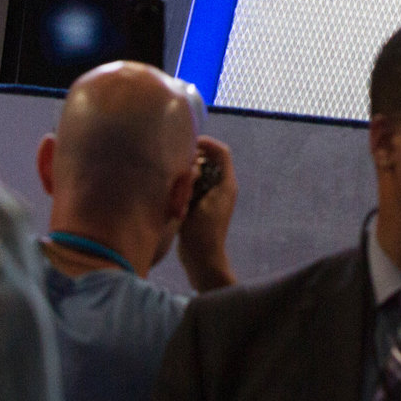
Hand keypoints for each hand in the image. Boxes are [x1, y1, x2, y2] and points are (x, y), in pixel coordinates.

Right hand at [176, 135, 237, 290]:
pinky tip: (173, 188)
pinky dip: (186, 183)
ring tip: (174, 171)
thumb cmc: (203, 231)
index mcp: (226, 183)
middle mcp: (223, 187)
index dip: (207, 143)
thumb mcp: (198, 203)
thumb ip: (196, 179)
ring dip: (189, 170)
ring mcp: (213, 197)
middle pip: (211, 160)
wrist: (203, 259)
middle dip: (195, 156)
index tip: (188, 141)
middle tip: (177, 158)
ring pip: (202, 173)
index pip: (221, 152)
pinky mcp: (203, 206)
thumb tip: (191, 162)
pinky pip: (196, 186)